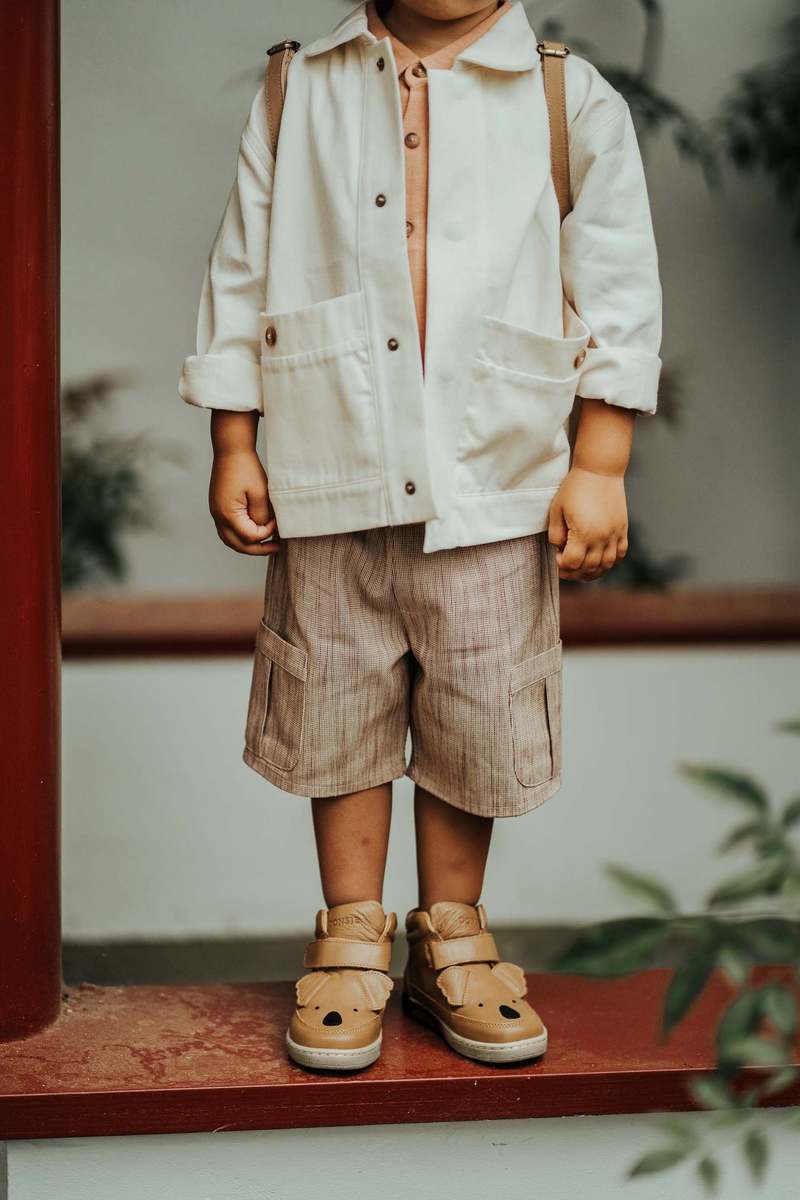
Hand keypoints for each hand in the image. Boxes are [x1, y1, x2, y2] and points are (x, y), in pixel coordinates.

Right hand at [209, 448, 279, 554]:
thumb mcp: (260, 493)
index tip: (277, 522)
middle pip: (237, 545)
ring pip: (230, 540)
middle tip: (275, 548)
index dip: (267, 533)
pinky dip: (240, 536)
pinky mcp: (218, 507)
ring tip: (264, 544)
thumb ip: (262, 515)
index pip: (250, 536)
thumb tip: (263, 530)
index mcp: (228, 514)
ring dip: (247, 545)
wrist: (231, 450)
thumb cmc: (246, 468)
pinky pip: (227, 530)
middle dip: (257, 549)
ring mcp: (216, 512)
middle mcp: (218, 516)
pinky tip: (253, 532)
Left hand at [547, 466, 627, 580]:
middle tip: (566, 564)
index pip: (572, 563)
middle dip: (575, 571)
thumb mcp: (556, 510)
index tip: (558, 554)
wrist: (600, 471)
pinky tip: (599, 559)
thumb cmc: (575, 488)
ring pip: (606, 565)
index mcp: (584, 534)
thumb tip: (560, 550)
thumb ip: (556, 534)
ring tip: (582, 566)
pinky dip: (610, 561)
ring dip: (593, 571)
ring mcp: (615, 534)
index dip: (562, 564)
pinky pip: (620, 554)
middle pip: (589, 568)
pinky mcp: (622, 529)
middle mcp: (602, 538)